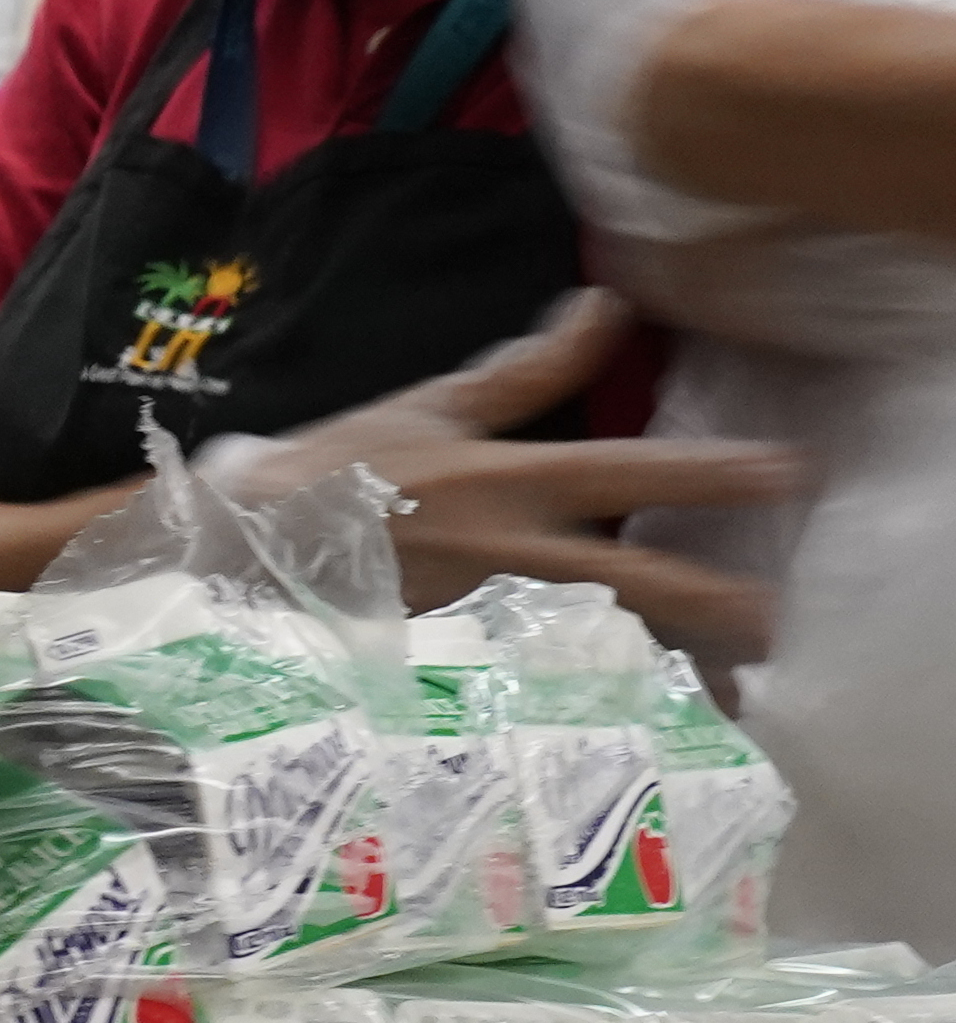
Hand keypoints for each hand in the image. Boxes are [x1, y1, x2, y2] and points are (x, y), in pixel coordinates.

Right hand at [208, 287, 800, 652]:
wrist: (238, 550)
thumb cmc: (333, 471)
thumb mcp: (430, 406)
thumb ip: (528, 368)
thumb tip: (606, 304)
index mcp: (503, 481)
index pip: (625, 473)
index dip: (707, 473)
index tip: (785, 471)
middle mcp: (504, 554)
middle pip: (630, 582)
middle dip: (708, 601)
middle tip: (773, 620)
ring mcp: (481, 617)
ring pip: (594, 642)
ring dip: (664, 663)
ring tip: (726, 686)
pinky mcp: (453, 665)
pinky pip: (537, 679)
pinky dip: (588, 698)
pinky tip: (631, 718)